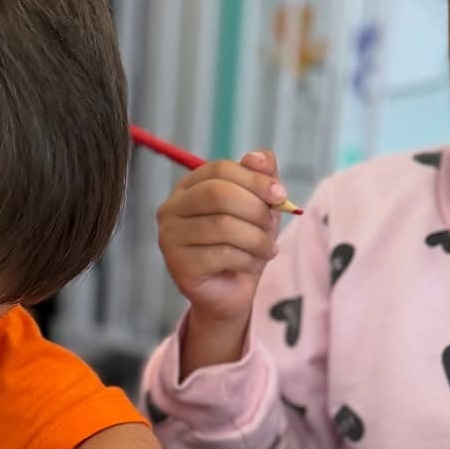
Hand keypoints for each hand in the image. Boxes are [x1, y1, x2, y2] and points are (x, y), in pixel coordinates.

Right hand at [157, 152, 286, 376]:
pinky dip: (247, 259)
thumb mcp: (258, 205)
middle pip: (217, 194)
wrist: (230, 291)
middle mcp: (171, 210)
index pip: (220, 170)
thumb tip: (259, 157)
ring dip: (256, 238)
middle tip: (273, 225)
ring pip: (222, 226)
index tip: (280, 195)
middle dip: (254, 209)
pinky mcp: (178, 265)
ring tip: (268, 249)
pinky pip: (221, 254)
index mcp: (188, 187)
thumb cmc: (242, 243)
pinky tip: (252, 264)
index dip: (254, 179)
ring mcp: (169, 238)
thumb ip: (261, 176)